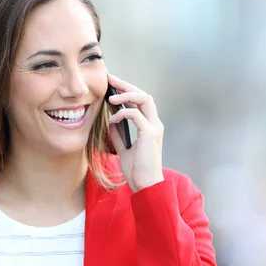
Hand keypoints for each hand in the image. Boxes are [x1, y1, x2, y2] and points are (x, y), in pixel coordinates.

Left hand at [106, 75, 163, 191]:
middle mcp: (154, 125)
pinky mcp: (149, 134)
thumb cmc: (137, 171)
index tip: (112, 85)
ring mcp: (153, 128)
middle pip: (144, 95)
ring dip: (127, 95)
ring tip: (111, 96)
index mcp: (150, 127)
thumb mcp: (124, 149)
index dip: (127, 91)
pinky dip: (122, 113)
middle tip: (111, 80)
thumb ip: (119, 134)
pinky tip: (112, 118)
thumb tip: (111, 121)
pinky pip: (135, 115)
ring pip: (144, 99)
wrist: (145, 186)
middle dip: (127, 85)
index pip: (141, 102)